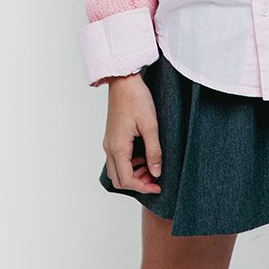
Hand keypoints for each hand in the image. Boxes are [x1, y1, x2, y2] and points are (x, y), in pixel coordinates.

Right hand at [102, 74, 162, 193]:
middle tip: (155, 179)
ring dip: (133, 174)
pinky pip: (118, 159)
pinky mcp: (112, 137)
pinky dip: (130, 164)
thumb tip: (156, 172)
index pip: (126, 180)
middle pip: (119, 179)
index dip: (143, 187)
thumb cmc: (136, 99)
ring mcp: (109, 142)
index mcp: (118, 147)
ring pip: (117, 170)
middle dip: (137, 183)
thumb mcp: (150, 125)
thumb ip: (154, 151)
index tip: (158, 186)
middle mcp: (109, 148)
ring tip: (151, 167)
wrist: (124, 81)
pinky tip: (144, 156)